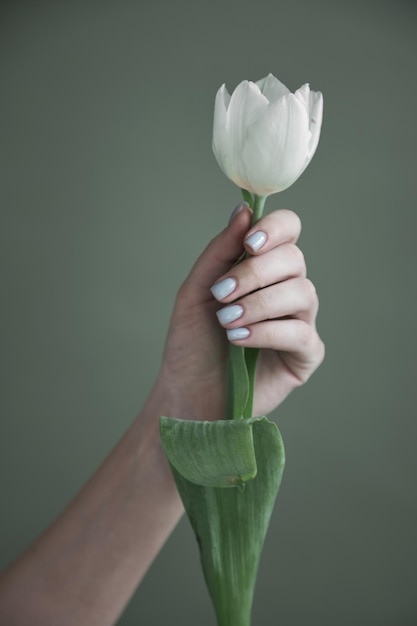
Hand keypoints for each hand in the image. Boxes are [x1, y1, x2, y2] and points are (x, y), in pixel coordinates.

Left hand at [158, 204, 323, 419]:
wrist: (188, 392)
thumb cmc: (192, 342)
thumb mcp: (197, 290)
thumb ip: (220, 251)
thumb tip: (243, 211)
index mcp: (263, 269)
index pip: (288, 232)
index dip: (275, 230)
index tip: (248, 245)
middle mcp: (286, 290)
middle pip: (294, 260)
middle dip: (255, 274)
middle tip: (221, 294)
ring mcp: (299, 322)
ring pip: (302, 293)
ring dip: (259, 304)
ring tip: (226, 322)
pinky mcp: (305, 355)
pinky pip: (301, 332)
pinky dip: (268, 331)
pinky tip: (239, 340)